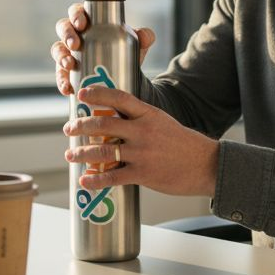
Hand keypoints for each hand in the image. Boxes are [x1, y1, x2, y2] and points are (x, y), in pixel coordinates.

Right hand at [50, 3, 156, 94]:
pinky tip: (68, 88)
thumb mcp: (135, 43)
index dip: (76, 15)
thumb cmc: (123, 50)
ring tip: (70, 65)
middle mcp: (75, 35)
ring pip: (58, 51)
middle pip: (63, 28)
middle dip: (67, 35)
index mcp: (88, 21)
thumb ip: (144, 36)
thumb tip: (146, 36)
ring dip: (61, 57)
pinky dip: (62, 81)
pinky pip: (61, 75)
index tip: (82, 24)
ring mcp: (68, 53)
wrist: (123, 76)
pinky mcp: (67, 72)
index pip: (77, 12)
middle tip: (75, 44)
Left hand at [62, 86, 217, 196]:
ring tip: (70, 155)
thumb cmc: (183, 144)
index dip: (98, 94)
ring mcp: (142, 153)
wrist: (205, 165)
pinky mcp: (143, 174)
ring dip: (82, 153)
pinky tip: (84, 180)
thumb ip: (140, 120)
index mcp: (148, 114)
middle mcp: (143, 131)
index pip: (119, 98)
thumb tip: (114, 121)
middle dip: (81, 126)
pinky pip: (112, 177)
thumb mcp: (163, 122)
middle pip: (103, 124)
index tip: (81, 94)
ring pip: (103, 151)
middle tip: (68, 128)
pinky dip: (95, 180)